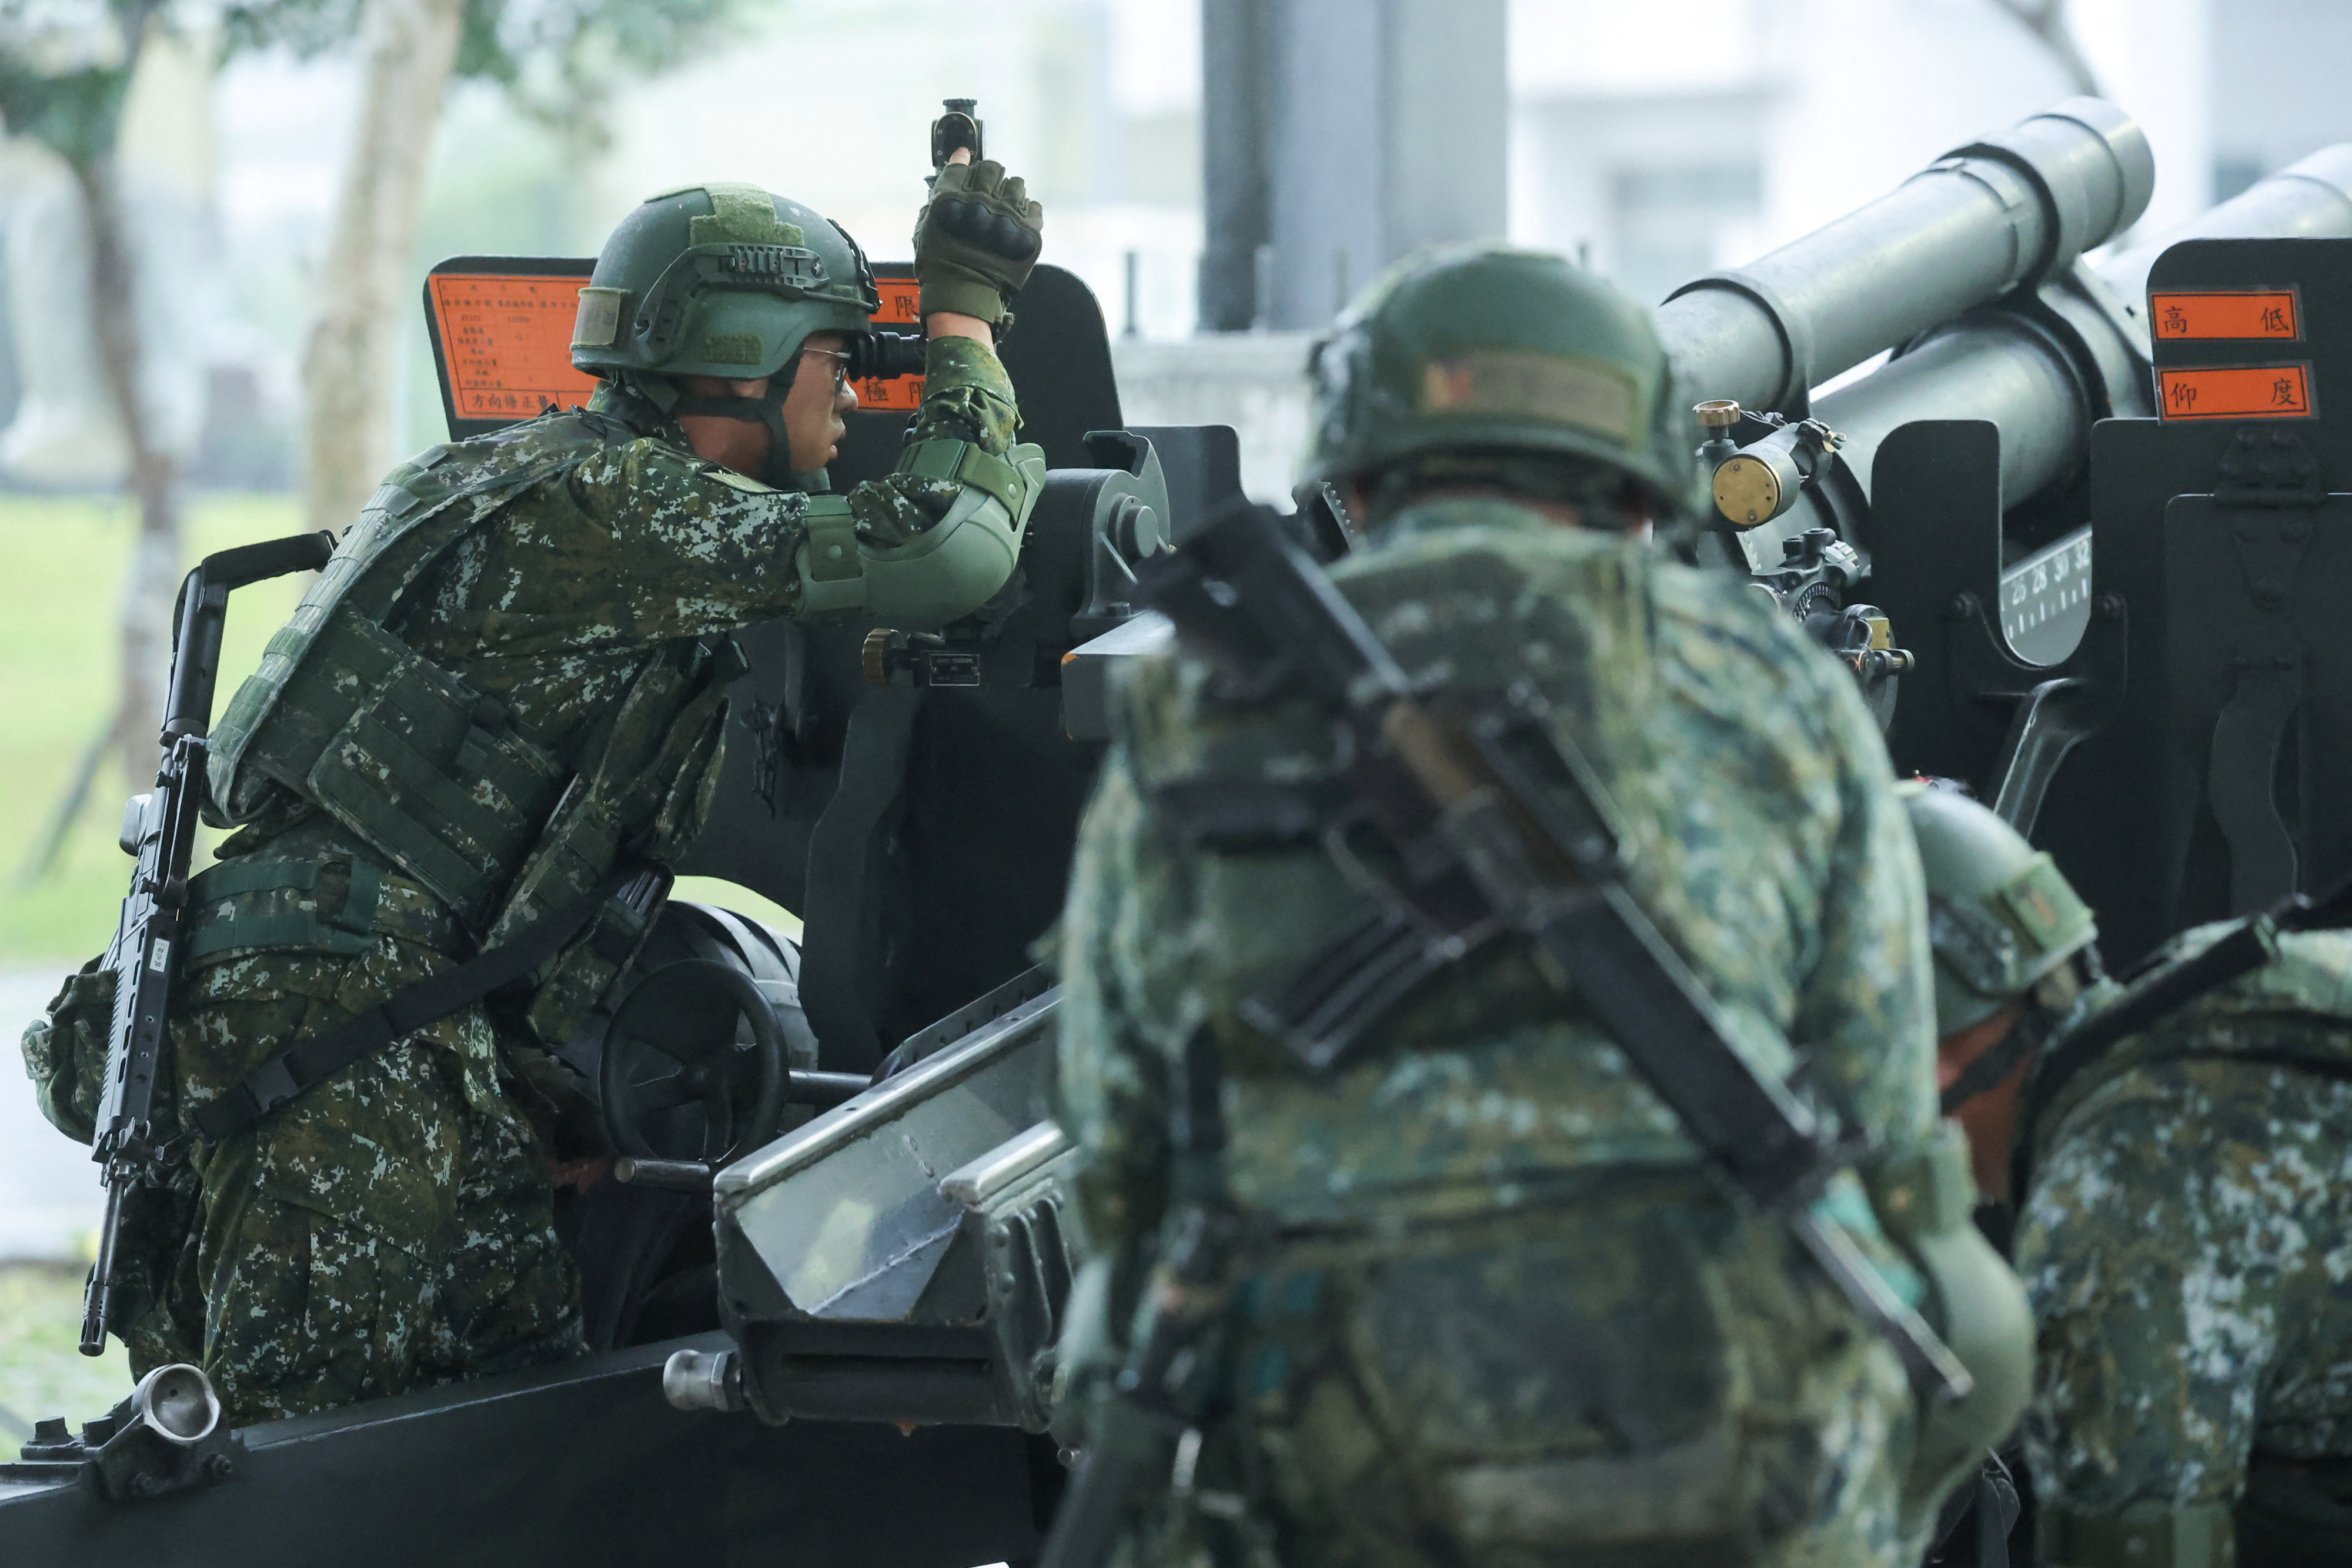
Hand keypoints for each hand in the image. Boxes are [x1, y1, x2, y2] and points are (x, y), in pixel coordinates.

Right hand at [915, 148, 1042, 330]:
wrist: (963, 296)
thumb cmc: (939, 265)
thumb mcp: (925, 228)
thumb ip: (937, 199)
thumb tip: (948, 176)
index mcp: (953, 198)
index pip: (962, 165)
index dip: (964, 161)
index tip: (966, 159)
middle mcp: (982, 202)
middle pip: (992, 169)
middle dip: (988, 176)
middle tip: (987, 189)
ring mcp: (1008, 216)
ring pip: (1017, 184)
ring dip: (1010, 191)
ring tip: (1005, 206)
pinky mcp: (1028, 232)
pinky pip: (1034, 206)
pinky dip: (1027, 210)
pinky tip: (1018, 220)